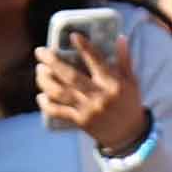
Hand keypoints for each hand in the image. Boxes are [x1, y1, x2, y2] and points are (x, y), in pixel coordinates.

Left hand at [33, 24, 148, 153]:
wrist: (128, 135)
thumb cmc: (129, 104)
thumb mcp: (132, 81)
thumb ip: (125, 59)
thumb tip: (120, 37)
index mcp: (112, 83)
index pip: (97, 61)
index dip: (84, 48)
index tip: (73, 35)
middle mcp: (98, 96)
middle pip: (71, 76)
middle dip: (53, 62)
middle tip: (40, 52)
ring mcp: (87, 109)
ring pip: (60, 93)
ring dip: (46, 81)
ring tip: (39, 70)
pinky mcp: (79, 121)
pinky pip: (58, 112)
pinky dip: (47, 105)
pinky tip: (40, 96)